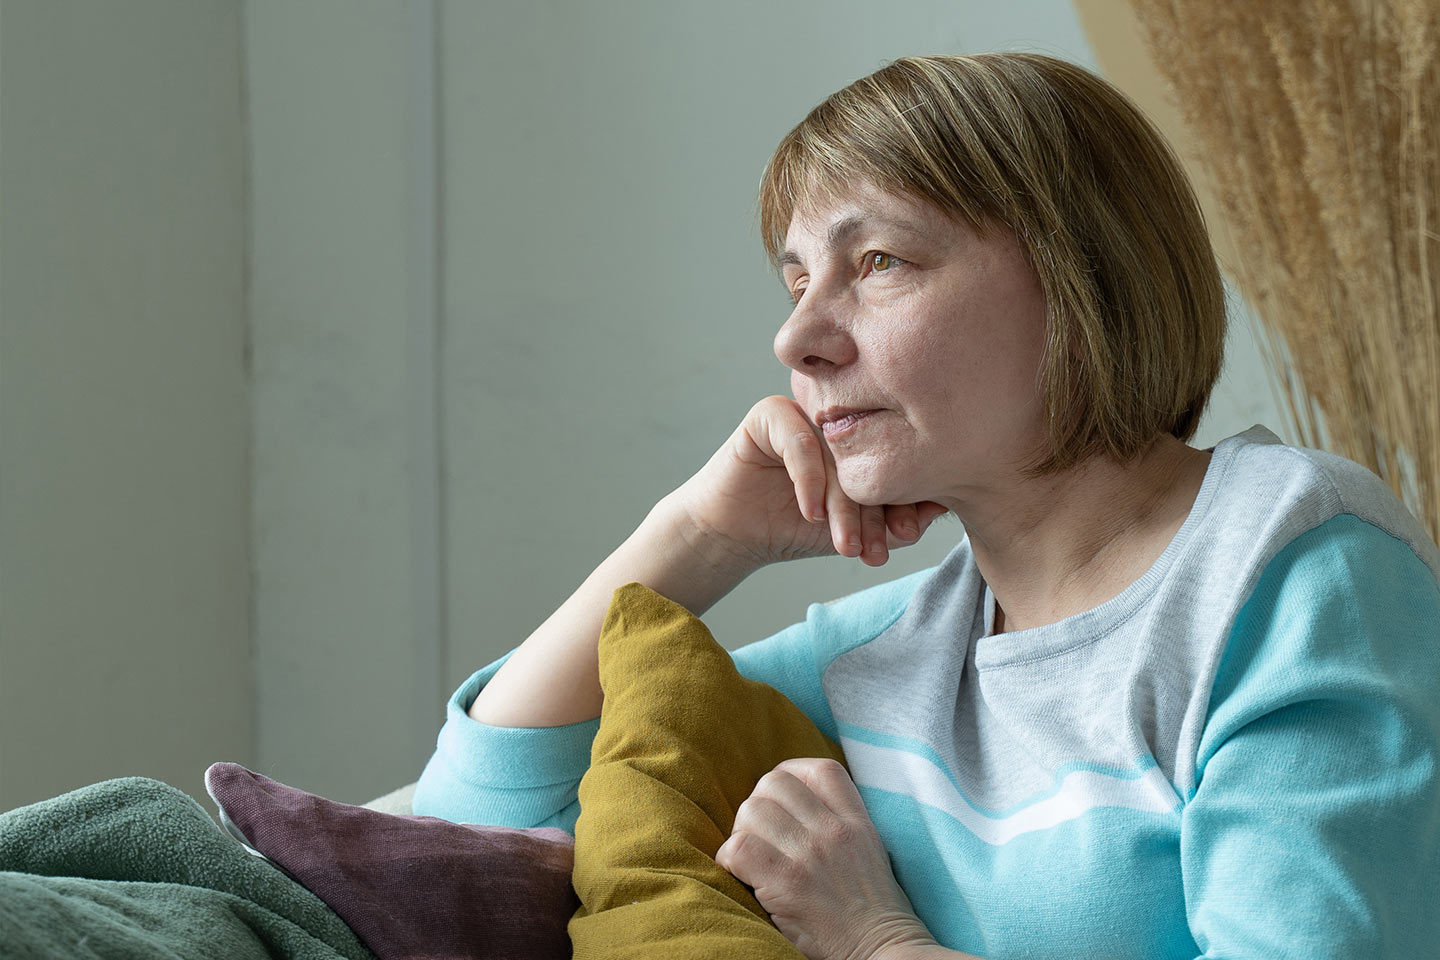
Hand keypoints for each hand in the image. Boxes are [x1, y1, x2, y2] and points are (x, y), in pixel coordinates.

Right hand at [668, 395, 948, 571]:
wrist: (736, 533)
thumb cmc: (797, 528)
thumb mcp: (857, 531)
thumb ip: (898, 520)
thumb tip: (942, 505)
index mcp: (865, 435)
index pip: (894, 459)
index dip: (903, 499)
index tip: (905, 536)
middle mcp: (840, 419)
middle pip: (869, 457)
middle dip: (874, 510)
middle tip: (873, 551)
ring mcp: (807, 411)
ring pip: (837, 455)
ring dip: (843, 505)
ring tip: (845, 545)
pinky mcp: (771, 413)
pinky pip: (800, 442)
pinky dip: (808, 481)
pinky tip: (810, 515)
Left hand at [714, 758, 937, 959]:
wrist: (881, 950)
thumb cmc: (871, 910)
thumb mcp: (870, 852)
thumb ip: (840, 823)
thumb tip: (795, 805)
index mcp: (856, 822)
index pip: (819, 770)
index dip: (791, 774)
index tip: (782, 799)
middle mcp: (833, 831)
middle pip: (774, 782)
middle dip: (758, 804)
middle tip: (760, 835)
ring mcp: (811, 854)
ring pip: (752, 810)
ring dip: (741, 832)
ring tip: (750, 857)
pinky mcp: (788, 883)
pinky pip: (739, 848)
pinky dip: (729, 859)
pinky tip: (741, 875)